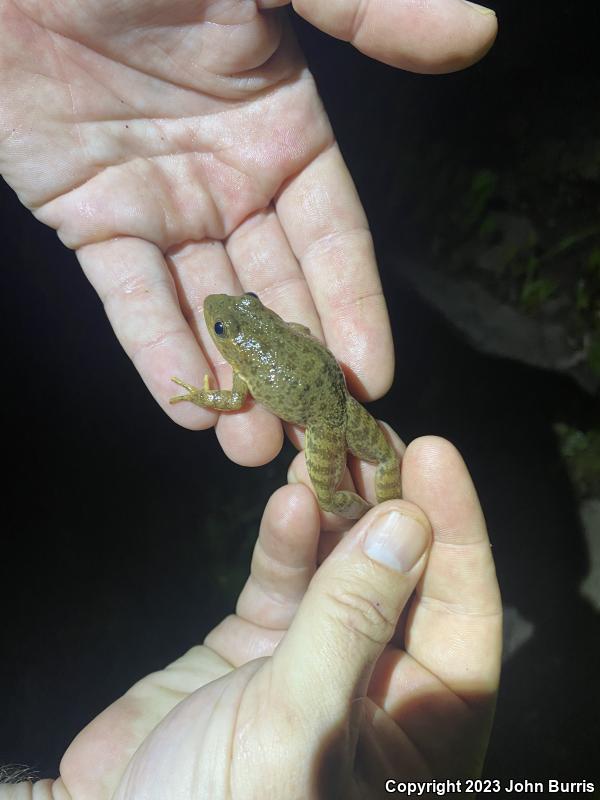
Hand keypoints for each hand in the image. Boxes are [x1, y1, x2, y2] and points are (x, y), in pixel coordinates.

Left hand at [0, 1, 495, 467]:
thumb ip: (366, 9)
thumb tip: (474, 30)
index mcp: (284, 132)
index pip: (334, 240)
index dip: (354, 307)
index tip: (373, 377)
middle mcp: (231, 182)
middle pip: (277, 292)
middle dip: (297, 366)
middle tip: (314, 437)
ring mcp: (163, 207)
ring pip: (208, 308)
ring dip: (232, 379)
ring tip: (253, 446)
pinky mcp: (91, 220)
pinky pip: (130, 295)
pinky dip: (155, 346)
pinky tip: (185, 403)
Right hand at [23, 436, 499, 798]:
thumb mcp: (301, 720)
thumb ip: (352, 621)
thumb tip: (406, 525)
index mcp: (420, 735)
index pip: (464, 616)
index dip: (457, 532)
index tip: (434, 455)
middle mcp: (377, 693)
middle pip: (403, 580)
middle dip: (390, 506)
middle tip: (371, 434)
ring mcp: (316, 661)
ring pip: (341, 569)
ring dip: (334, 510)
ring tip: (321, 448)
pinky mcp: (257, 644)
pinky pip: (285, 580)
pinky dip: (286, 540)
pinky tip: (286, 499)